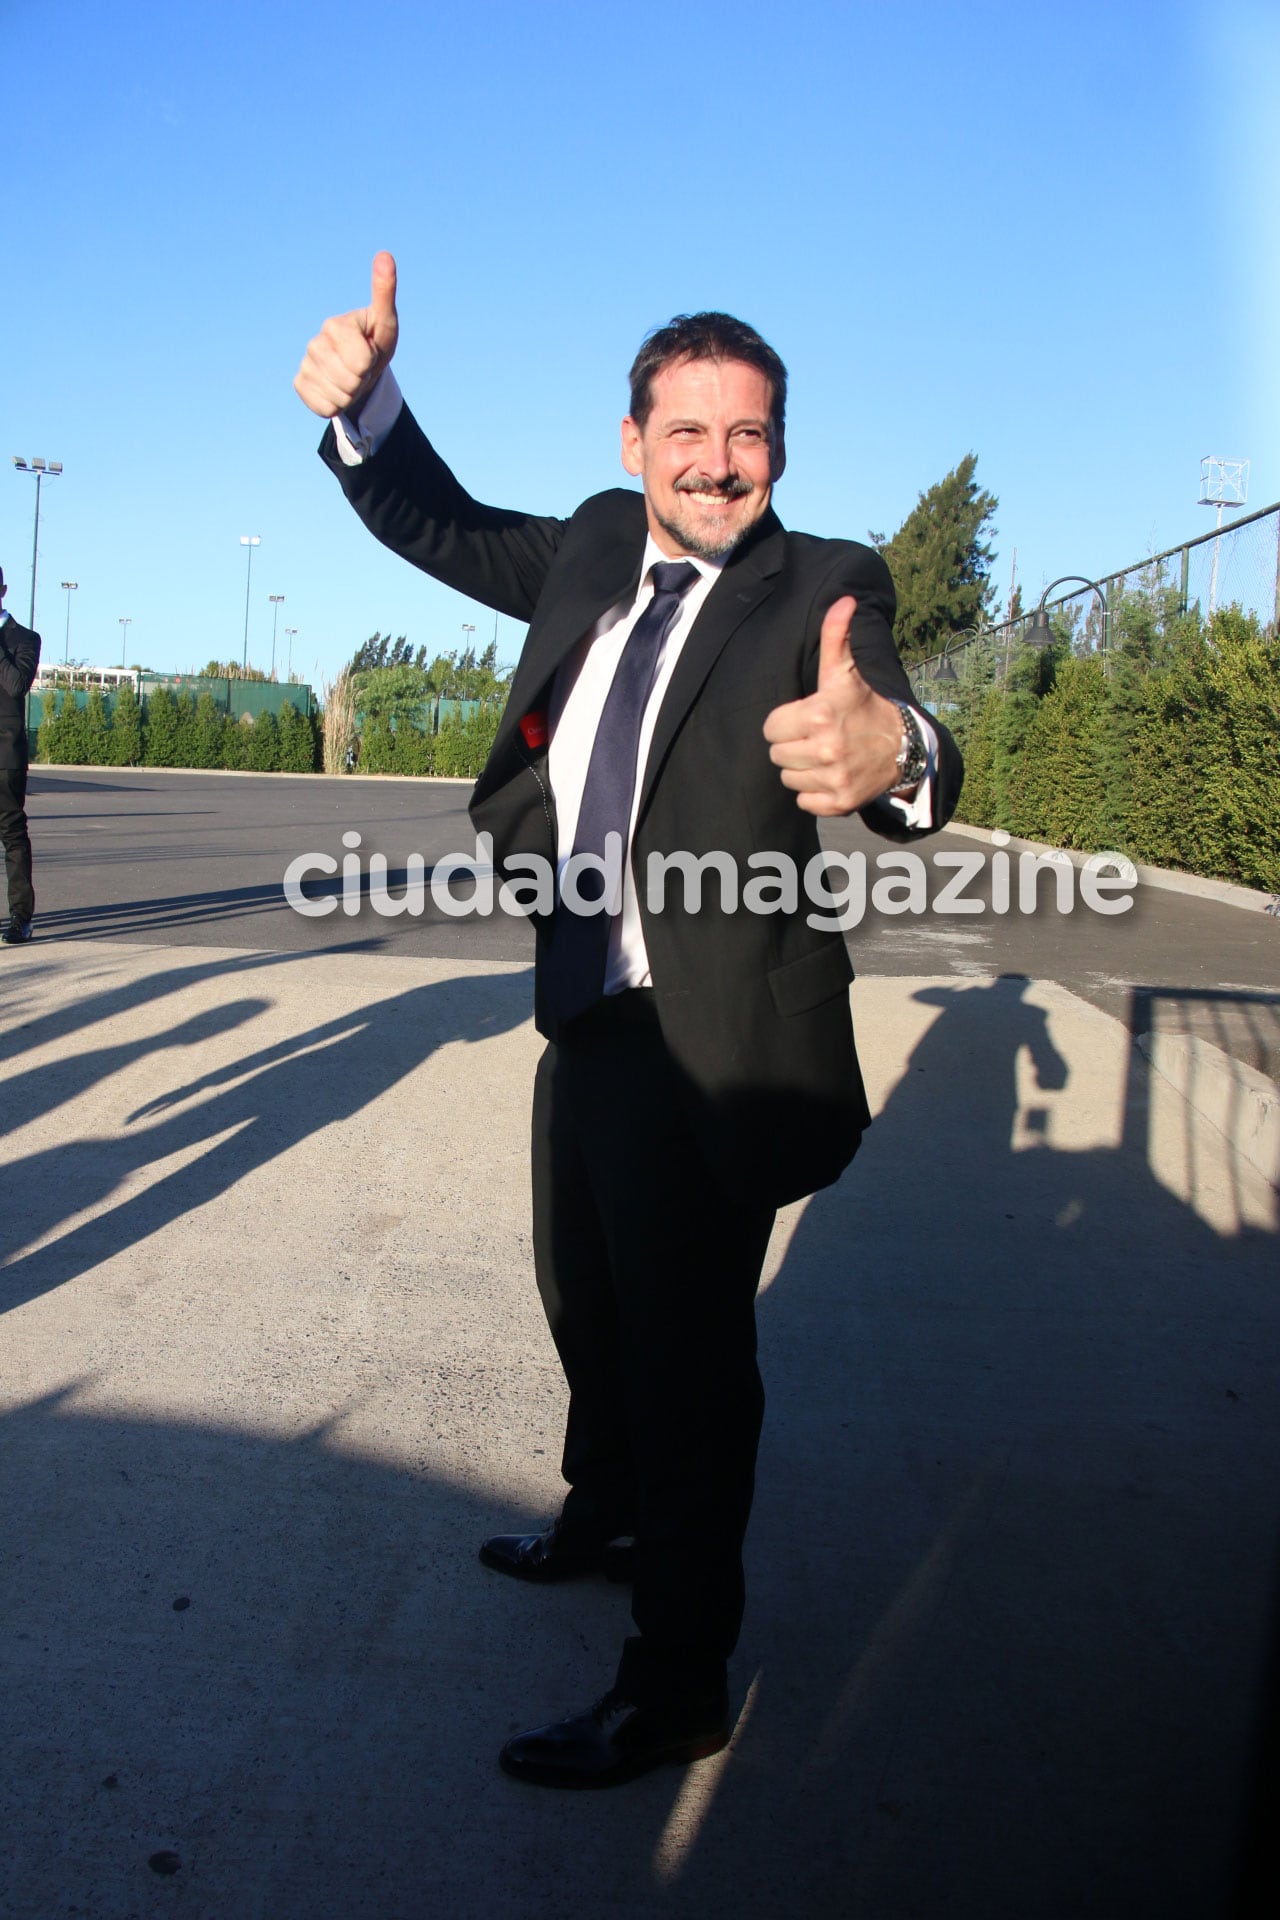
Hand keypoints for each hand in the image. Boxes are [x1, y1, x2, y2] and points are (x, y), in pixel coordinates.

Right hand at [293, 251, 399, 418]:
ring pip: (339, 397)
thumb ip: (384, 291)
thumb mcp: (386, 321)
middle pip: (351, 381)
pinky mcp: (300, 384)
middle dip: (363, 380)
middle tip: (361, 368)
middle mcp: (315, 343)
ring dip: (352, 394)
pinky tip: (337, 389)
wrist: (359, 370)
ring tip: (351, 378)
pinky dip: (337, 405)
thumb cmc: (375, 341)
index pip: (362, 361)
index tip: (370, 351)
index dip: (372, 362)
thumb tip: (385, 255)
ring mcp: (306, 364)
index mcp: (334, 325)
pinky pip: (325, 408)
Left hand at [763, 596, 906, 815]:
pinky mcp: (840, 802)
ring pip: (788, 778)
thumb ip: (836, 636)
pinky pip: (803, 801)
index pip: (771, 727)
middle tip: (815, 737)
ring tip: (823, 755)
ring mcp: (834, 778)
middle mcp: (826, 749)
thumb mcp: (846, 671)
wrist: (903, 745)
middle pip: (776, 754)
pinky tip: (829, 775)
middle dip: (792, 745)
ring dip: (801, 769)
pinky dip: (813, 792)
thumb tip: (843, 600)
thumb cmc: (865, 705)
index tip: (805, 719)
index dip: (785, 722)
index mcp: (820, 714)